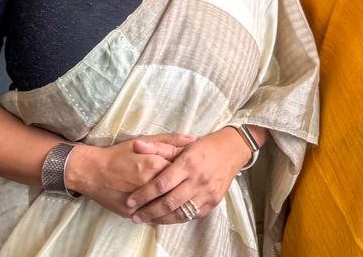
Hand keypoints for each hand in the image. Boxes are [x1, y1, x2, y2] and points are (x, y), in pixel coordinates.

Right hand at [63, 133, 195, 217]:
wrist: (92, 172)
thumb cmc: (119, 154)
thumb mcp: (144, 141)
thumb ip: (170, 141)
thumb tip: (194, 139)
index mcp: (154, 165)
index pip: (183, 170)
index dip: (190, 169)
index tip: (193, 169)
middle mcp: (148, 184)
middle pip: (177, 190)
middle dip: (186, 188)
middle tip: (191, 185)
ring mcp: (140, 201)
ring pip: (167, 207)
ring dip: (177, 204)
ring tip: (183, 198)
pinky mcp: (132, 213)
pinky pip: (153, 217)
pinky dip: (162, 214)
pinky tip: (168, 209)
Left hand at [125, 127, 250, 224]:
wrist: (232, 151)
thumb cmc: (203, 147)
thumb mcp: (181, 143)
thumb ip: (157, 146)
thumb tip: (136, 145)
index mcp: (188, 163)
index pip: (161, 184)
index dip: (144, 195)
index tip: (130, 202)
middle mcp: (198, 179)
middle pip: (169, 202)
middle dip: (148, 211)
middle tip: (134, 216)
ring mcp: (207, 193)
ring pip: (179, 213)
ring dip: (160, 219)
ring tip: (146, 220)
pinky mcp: (212, 202)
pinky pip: (191, 215)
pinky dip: (176, 219)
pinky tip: (164, 218)